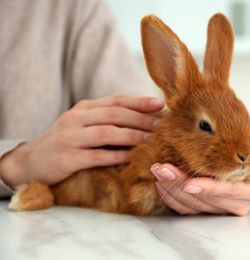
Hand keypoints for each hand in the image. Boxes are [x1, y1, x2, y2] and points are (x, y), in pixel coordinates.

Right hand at [0, 95, 164, 188]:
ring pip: (106, 133)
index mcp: (83, 108)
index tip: (160, 104)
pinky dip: (116, 156)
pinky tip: (132, 157)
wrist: (30, 162)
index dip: (139, 102)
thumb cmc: (66, 143)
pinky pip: (96, 156)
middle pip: (114, 114)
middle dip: (140, 118)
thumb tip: (143, 120)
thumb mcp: (83, 125)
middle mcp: (76, 119)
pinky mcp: (66, 158)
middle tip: (160, 125)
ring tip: (150, 139)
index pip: (116, 101)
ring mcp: (69, 138)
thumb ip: (106, 120)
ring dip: (131, 135)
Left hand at [151, 153, 249, 215]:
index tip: (189, 183)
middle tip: (161, 167)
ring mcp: (220, 210)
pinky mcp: (206, 212)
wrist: (237, 164)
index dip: (208, 187)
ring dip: (171, 187)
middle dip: (180, 182)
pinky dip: (170, 197)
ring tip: (157, 170)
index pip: (226, 190)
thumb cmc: (245, 156)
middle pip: (204, 198)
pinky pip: (185, 209)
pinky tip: (160, 183)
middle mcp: (237, 205)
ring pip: (191, 204)